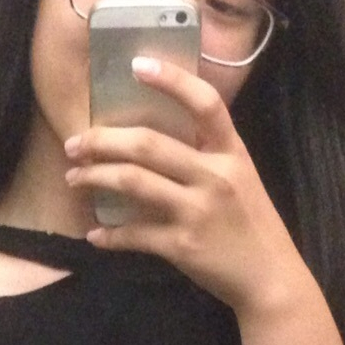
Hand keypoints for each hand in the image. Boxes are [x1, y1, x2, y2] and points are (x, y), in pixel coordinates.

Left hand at [63, 59, 307, 317]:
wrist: (270, 279)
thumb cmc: (251, 226)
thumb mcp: (242, 179)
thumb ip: (208, 156)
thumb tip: (156, 142)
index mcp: (232, 153)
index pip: (205, 103)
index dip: (171, 80)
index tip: (136, 65)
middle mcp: (215, 176)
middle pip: (148, 144)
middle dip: (102, 141)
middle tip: (75, 144)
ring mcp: (198, 212)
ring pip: (133, 183)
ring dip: (94, 178)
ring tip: (73, 178)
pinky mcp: (183, 247)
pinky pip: (135, 235)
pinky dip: (109, 235)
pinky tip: (95, 234)